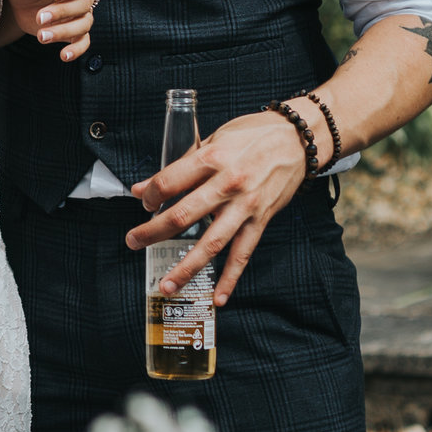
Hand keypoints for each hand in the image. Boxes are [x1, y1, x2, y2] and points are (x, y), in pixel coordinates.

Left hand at [3, 0, 99, 59]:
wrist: (16, 1)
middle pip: (85, 4)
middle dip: (63, 12)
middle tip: (40, 17)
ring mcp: (80, 12)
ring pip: (84, 24)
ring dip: (64, 31)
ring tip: (41, 36)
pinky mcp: (73, 31)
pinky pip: (83, 41)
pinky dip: (76, 50)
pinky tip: (64, 55)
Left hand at [124, 109, 315, 304]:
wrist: (298, 139)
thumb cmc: (254, 134)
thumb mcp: (214, 138)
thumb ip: (181, 164)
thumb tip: (144, 186)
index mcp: (211, 158)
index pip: (168, 182)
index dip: (149, 194)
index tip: (143, 201)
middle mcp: (227, 184)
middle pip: (182, 216)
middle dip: (152, 233)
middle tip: (133, 242)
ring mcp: (245, 206)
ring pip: (210, 243)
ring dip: (185, 267)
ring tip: (166, 285)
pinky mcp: (261, 220)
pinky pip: (242, 254)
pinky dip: (230, 279)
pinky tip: (217, 297)